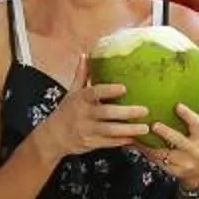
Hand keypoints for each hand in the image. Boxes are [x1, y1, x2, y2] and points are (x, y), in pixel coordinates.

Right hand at [33, 81, 149, 161]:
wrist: (53, 137)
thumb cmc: (66, 111)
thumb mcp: (71, 92)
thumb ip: (81, 75)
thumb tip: (85, 55)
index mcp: (80, 99)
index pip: (94, 92)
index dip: (108, 90)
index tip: (124, 88)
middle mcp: (83, 114)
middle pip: (106, 112)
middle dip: (126, 112)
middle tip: (145, 110)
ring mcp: (87, 130)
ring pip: (110, 130)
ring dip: (128, 129)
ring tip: (145, 127)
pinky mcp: (91, 143)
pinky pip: (109, 142)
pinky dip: (123, 141)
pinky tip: (136, 139)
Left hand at [143, 103, 198, 189]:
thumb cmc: (197, 147)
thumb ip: (190, 122)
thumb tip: (174, 101)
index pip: (197, 124)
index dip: (187, 115)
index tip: (177, 105)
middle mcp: (194, 150)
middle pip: (179, 141)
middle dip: (166, 133)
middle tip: (154, 124)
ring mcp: (183, 163)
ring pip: (164, 154)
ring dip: (149, 144)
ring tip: (137, 135)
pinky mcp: (173, 171)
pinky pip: (157, 161)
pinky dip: (146, 152)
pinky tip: (136, 144)